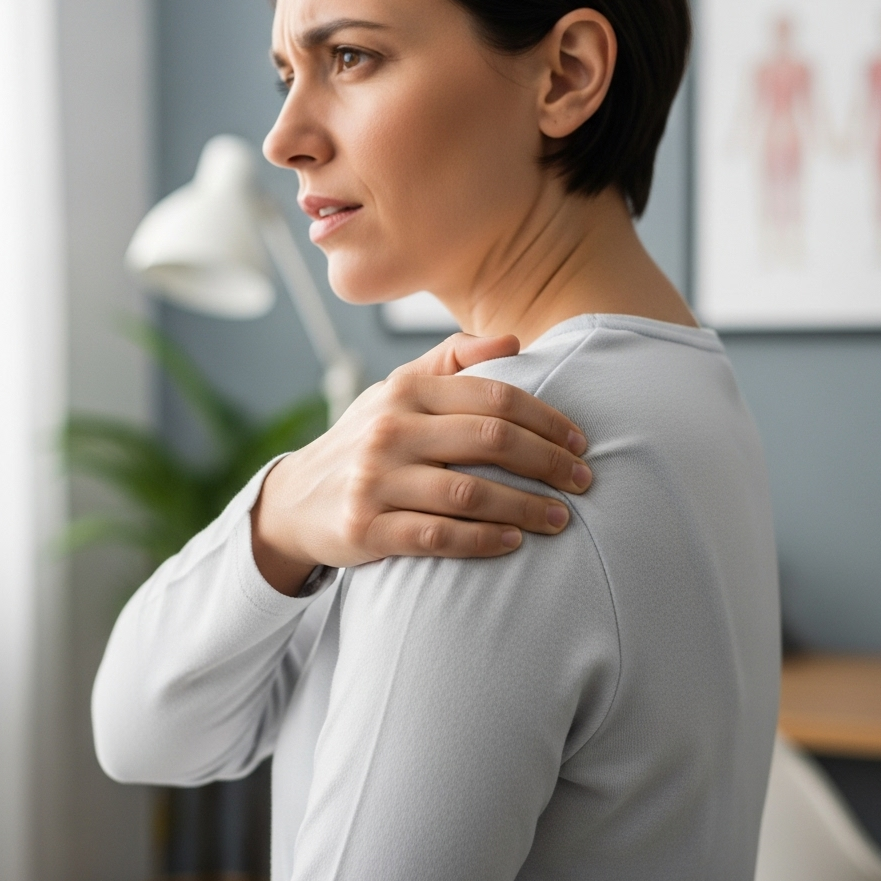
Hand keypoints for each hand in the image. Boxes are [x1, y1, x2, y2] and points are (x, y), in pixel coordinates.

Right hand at [251, 333, 591, 594]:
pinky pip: (438, 537)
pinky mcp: (366, 528)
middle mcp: (390, 430)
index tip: (580, 441)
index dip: (546, 418)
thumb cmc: (367, 439)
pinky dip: (483, 540)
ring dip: (526, 507)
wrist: (296, 498)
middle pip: (490, 440)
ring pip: (470, 493)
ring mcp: (375, 480)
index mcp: (406, 391)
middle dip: (548, 462)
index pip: (493, 396)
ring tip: (562, 518)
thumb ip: (453, 360)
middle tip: (584, 480)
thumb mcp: (399, 390)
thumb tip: (514, 338)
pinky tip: (514, 542)